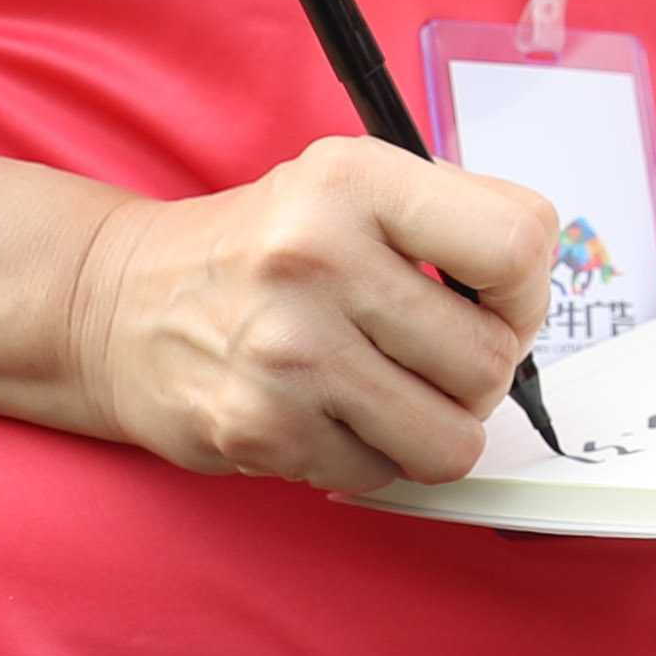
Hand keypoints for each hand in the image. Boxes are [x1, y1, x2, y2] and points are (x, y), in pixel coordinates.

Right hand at [66, 137, 556, 491]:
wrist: (116, 302)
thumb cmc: (262, 249)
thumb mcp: (350, 188)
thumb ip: (454, 221)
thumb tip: (539, 297)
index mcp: (356, 180)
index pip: (518, 243)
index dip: (526, 291)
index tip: (496, 302)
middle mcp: (317, 257)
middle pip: (491, 359)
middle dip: (480, 374)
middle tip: (432, 358)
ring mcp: (288, 350)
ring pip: (453, 438)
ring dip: (434, 428)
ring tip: (388, 393)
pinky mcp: (260, 427)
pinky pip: (382, 475)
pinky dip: (369, 458)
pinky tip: (326, 414)